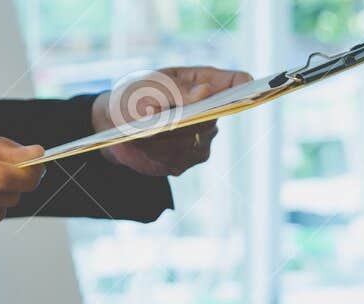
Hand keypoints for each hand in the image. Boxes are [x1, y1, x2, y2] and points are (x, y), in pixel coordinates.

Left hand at [93, 66, 251, 176]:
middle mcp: (209, 112)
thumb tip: (206, 92)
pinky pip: (177, 161)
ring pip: (193, 143)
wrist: (114, 124)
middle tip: (164, 118)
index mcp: (204, 83)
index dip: (247, 87)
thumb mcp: (150, 85)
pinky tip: (143, 144)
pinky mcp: (186, 162)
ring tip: (142, 130)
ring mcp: (201, 140)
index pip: (237, 82)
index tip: (249, 92)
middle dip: (188, 118)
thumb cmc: (136, 95)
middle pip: (216, 117)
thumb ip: (177, 90)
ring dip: (166, 139)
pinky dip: (156, 154)